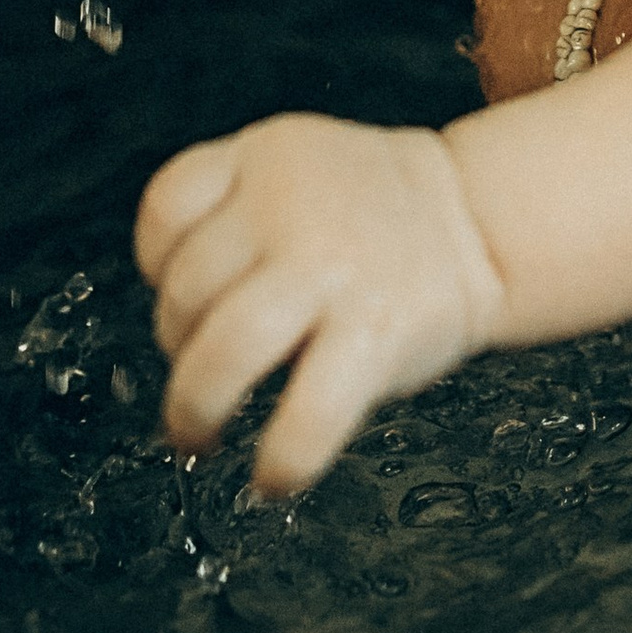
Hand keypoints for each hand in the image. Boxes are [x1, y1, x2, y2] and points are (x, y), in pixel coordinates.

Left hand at [138, 115, 506, 490]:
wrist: (477, 219)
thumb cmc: (373, 212)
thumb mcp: (295, 166)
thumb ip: (231, 212)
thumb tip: (176, 318)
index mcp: (266, 155)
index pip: (166, 207)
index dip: (154, 265)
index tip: (179, 297)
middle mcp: (291, 206)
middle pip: (184, 291)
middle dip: (177, 349)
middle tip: (196, 379)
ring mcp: (332, 269)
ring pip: (224, 352)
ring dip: (194, 411)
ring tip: (201, 436)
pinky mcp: (375, 333)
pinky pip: (306, 416)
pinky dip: (279, 461)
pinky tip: (271, 477)